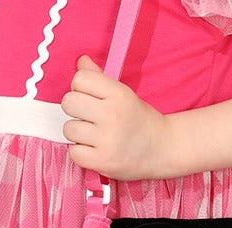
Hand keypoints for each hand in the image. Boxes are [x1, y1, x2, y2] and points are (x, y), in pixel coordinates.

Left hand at [61, 54, 171, 180]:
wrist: (163, 149)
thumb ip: (100, 78)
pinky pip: (74, 153)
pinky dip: (81, 153)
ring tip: (93, 137)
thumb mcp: (124, 94)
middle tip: (89, 118)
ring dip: (77, 134)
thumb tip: (81, 61)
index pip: (79, 79)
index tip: (91, 100)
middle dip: (75, 110)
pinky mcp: (103, 162)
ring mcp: (107, 140)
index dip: (80, 89)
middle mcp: (112, 115)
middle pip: (68, 102)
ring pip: (68, 129)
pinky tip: (94, 150)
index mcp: (118, 94)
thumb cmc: (140, 120)